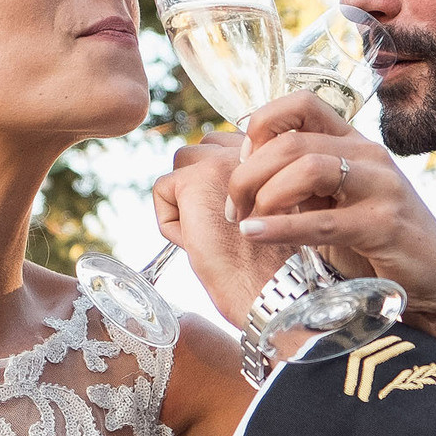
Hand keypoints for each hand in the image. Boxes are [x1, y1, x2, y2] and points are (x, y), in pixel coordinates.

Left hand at [152, 131, 291, 327]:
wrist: (273, 287)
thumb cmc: (269, 261)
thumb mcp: (263, 208)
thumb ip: (245, 182)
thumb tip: (203, 178)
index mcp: (270, 154)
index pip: (223, 148)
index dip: (217, 185)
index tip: (234, 218)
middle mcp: (248, 149)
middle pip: (198, 151)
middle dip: (196, 186)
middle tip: (218, 227)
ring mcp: (221, 162)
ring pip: (178, 167)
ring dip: (183, 201)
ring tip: (208, 234)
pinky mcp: (195, 180)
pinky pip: (162, 190)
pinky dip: (170, 222)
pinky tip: (197, 242)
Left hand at [221, 91, 435, 362]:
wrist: (432, 287)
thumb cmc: (372, 247)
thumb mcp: (332, 204)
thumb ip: (297, 183)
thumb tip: (239, 170)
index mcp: (353, 143)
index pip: (301, 104)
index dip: (261, 125)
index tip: (240, 163)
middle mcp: (369, 156)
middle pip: (290, 141)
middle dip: (248, 173)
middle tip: (234, 206)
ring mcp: (381, 187)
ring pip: (306, 167)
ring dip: (264, 195)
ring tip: (246, 222)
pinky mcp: (385, 224)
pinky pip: (322, 219)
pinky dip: (281, 226)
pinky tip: (255, 234)